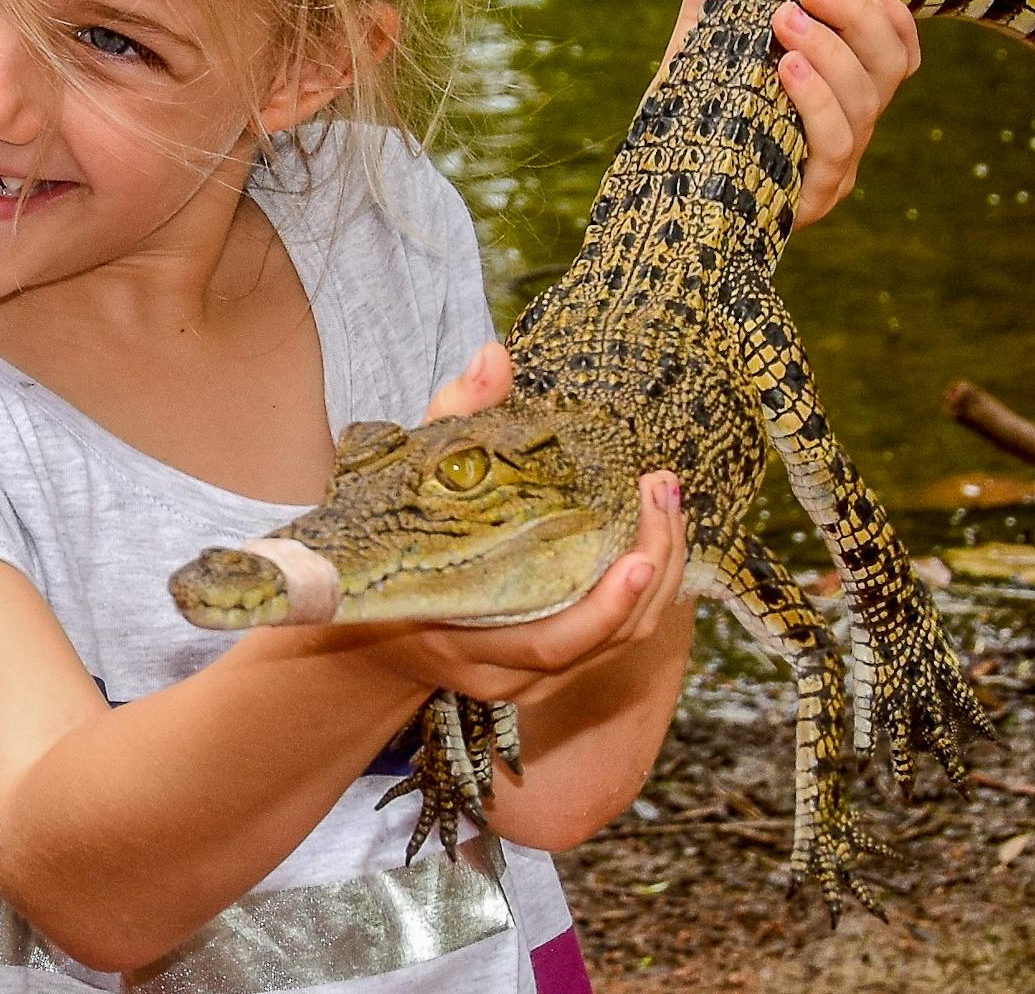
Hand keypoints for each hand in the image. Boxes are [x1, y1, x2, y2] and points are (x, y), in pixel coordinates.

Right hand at [362, 345, 687, 703]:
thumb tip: (495, 357)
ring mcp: (524, 678)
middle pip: (601, 644)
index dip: (601, 609)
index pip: (546, 642)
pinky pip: (615, 640)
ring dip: (660, 577)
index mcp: (455, 632)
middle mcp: (496, 669)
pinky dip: (645, 591)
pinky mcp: (547, 670)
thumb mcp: (408, 477)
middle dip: (651, 571)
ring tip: (670, 503)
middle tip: (664, 492)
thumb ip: (453, 420)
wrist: (364, 626)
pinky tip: (657, 534)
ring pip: (618, 646)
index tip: (641, 556)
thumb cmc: (387, 541)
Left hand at [656, 0, 922, 230]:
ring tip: (784, 20)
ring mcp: (836, 164)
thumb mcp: (699, 44)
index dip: (887, 14)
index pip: (895, 50)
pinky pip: (835, 146)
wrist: (656, 186)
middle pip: (887, 66)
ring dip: (830, 52)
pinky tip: (786, 69)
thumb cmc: (688, 113)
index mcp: (837, 87)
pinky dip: (816, 101)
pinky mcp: (813, 196)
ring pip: (865, 102)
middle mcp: (849, 124)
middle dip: (853, 16)